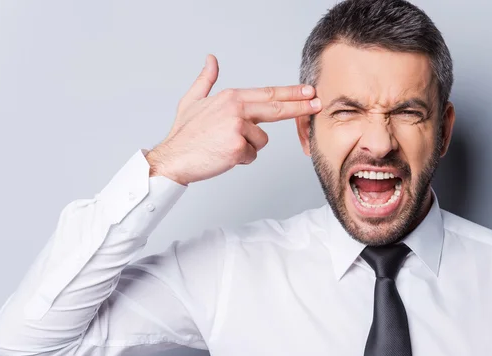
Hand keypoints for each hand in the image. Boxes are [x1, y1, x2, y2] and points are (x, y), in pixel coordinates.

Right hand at [146, 54, 321, 185]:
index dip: (290, 92)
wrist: (173, 158)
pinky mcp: (239, 147)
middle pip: (276, 107)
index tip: (307, 91)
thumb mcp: (192, 101)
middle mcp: (236, 108)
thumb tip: (211, 60)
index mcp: (230, 97)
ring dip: (248, 147)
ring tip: (225, 146)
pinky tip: (224, 155)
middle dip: (300, 106)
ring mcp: (238, 127)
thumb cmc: (184, 134)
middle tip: (318, 103)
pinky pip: (252, 155)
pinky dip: (240, 159)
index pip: (267, 93)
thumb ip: (206, 80)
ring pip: (261, 140)